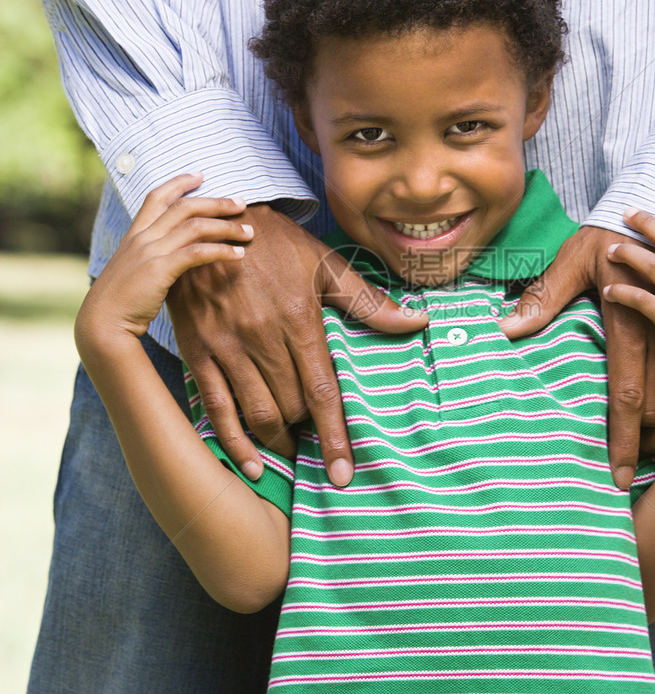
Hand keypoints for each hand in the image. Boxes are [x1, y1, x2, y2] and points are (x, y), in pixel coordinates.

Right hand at [77, 173, 250, 344]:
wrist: (103, 324)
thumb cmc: (122, 302)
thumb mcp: (135, 271)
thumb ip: (153, 257)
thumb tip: (178, 255)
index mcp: (134, 235)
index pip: (157, 197)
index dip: (179, 182)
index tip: (200, 174)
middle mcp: (142, 238)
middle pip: (184, 206)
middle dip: (216, 202)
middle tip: (241, 203)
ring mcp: (150, 251)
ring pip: (195, 226)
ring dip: (227, 227)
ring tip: (249, 232)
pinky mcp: (160, 269)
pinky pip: (197, 252)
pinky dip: (221, 250)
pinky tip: (238, 254)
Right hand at [168, 201, 426, 486]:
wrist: (214, 219)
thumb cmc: (275, 244)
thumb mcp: (324, 264)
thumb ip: (368, 300)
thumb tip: (417, 321)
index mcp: (299, 317)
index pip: (323, 391)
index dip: (335, 437)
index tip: (344, 474)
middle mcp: (262, 335)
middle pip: (291, 406)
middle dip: (308, 433)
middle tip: (318, 446)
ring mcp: (226, 344)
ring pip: (256, 411)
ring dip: (277, 441)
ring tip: (293, 452)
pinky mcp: (198, 348)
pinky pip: (215, 405)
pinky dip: (232, 440)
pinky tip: (250, 464)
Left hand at [499, 224, 654, 488]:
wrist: (650, 210)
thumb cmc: (600, 239)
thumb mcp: (569, 263)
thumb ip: (541, 299)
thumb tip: (505, 330)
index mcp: (629, 321)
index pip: (626, 391)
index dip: (623, 436)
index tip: (619, 473)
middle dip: (649, 446)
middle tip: (629, 478)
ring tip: (652, 462)